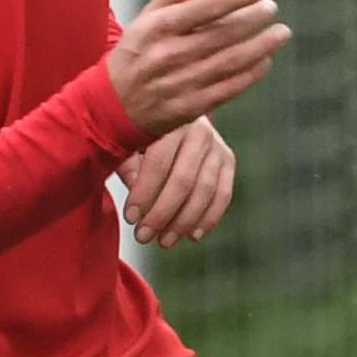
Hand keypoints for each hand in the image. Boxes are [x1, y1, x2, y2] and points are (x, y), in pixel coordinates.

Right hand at [105, 0, 288, 138]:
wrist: (109, 108)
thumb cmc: (132, 56)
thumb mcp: (143, 22)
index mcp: (158, 28)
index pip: (208, 6)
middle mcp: (169, 54)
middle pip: (222, 33)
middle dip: (253, 18)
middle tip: (273, 8)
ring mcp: (180, 83)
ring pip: (229, 62)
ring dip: (260, 46)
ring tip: (281, 33)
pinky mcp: (189, 108)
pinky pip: (227, 89)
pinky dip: (250, 75)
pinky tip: (265, 61)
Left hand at [121, 115, 240, 247]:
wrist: (173, 116)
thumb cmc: (142, 133)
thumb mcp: (128, 142)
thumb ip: (127, 164)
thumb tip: (134, 189)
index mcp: (170, 122)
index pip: (158, 163)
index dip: (144, 194)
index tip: (131, 218)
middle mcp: (199, 131)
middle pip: (183, 181)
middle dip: (162, 214)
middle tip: (144, 236)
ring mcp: (217, 146)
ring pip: (204, 191)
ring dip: (183, 222)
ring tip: (164, 241)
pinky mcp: (228, 160)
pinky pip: (222, 195)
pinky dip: (208, 219)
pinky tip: (191, 235)